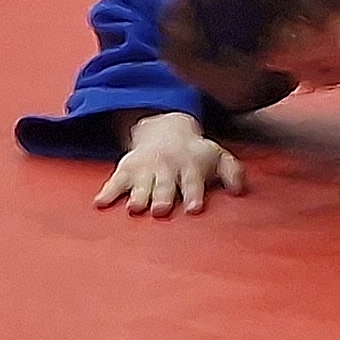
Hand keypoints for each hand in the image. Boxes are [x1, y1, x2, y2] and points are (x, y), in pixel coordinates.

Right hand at [93, 110, 245, 215]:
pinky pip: (114, 182)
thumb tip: (240, 191)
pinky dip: (107, 192)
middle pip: (164, 186)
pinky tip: (99, 204)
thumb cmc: (195, 153)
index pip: (193, 183)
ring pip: (140, 185)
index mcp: (190, 167)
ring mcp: (145, 170)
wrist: (164, 129)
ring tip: (134, 208)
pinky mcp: (126, 170)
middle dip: (163, 197)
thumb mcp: (218, 156)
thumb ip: (233, 172)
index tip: (193, 209)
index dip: (194, 194)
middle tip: (162, 209)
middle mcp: (167, 169)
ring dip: (138, 196)